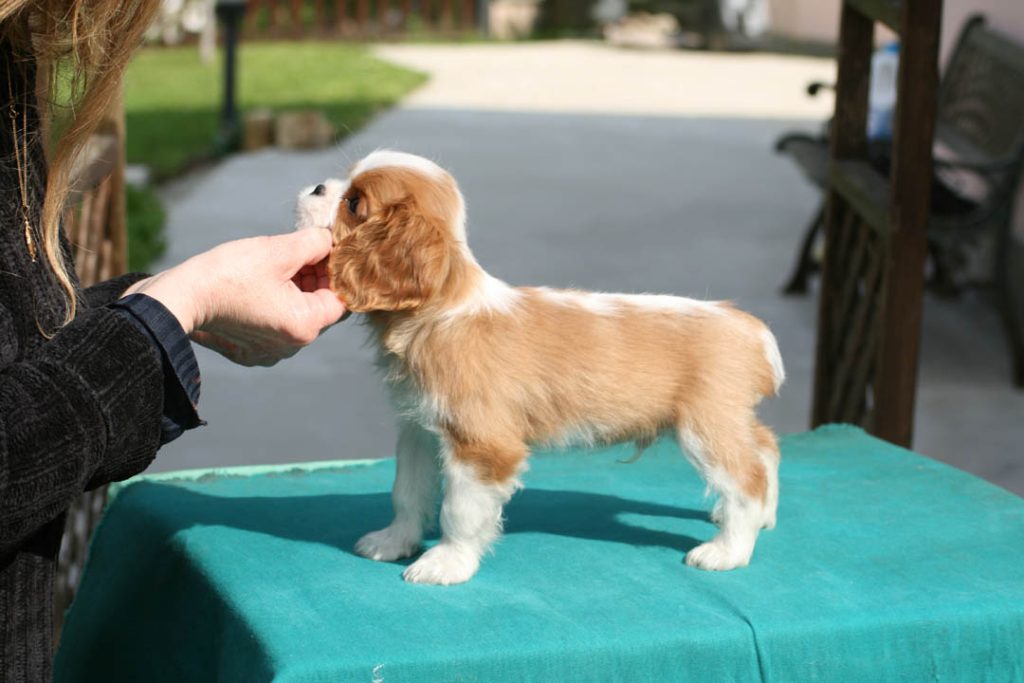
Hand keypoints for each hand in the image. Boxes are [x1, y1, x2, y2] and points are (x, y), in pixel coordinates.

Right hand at [123, 230, 347, 366]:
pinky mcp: (251, 351)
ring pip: (298, 315)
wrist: (178, 297)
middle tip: (304, 250)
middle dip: (316, 278)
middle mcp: (292, 346)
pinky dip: (276, 304)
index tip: (326, 249)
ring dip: (296, 289)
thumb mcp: (278, 249)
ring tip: (281, 263)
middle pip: (319, 308)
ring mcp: (271, 352)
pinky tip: (263, 283)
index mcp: (304, 326)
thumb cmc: (227, 273)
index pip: (342, 299)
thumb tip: (330, 240)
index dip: (337, 271)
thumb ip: (314, 243)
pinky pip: (276, 326)